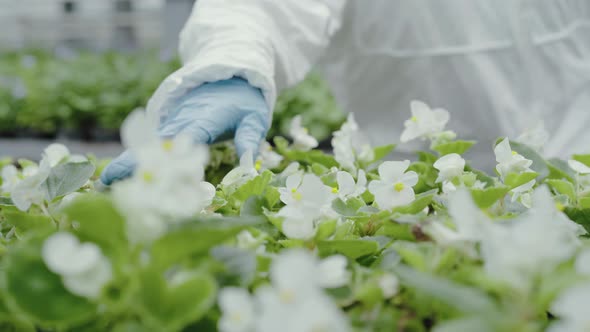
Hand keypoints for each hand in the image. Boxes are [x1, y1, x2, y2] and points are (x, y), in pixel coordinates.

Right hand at [100, 77, 269, 184]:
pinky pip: (153, 142)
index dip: (162, 156)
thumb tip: (247, 169)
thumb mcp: (255, 118)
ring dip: (129, 161)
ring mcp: (174, 121)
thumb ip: (249, 140)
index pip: (181, 139)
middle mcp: (183, 119)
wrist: (234, 74)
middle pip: (155, 143)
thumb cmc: (246, 100)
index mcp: (204, 118)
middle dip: (131, 161)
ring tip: (106, 183)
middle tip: (107, 182)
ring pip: (149, 142)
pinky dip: (138, 156)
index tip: (147, 168)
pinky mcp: (171, 124)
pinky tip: (122, 176)